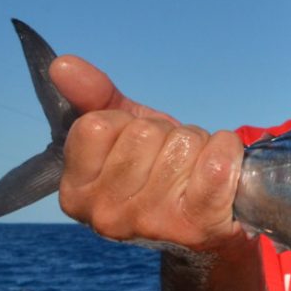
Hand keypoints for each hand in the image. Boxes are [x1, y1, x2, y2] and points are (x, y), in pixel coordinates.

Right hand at [49, 55, 245, 252]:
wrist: (208, 226)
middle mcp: (107, 215)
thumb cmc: (161, 173)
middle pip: (144, 133)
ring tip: (196, 171)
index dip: (126, 123)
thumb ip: (91, 99)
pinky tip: (224, 170)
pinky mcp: (198, 225)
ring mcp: (152, 223)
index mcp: (76, 193)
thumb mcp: (123, 134)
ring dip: (199, 146)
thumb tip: (61, 64)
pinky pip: (218, 162)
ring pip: (184, 144)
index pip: (97, 124)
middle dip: (167, 135)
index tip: (139, 147)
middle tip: (174, 162)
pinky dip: (228, 151)